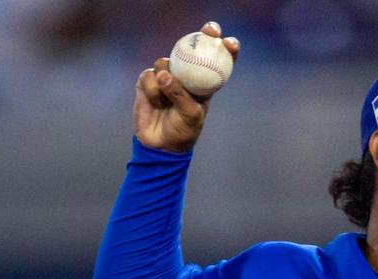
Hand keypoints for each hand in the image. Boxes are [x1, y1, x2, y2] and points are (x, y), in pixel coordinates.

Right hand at [133, 21, 239, 152]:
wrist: (161, 144)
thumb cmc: (184, 132)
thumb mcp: (190, 115)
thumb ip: (180, 95)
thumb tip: (164, 74)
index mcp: (204, 82)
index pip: (218, 61)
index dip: (226, 48)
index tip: (230, 42)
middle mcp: (186, 75)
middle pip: (192, 49)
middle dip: (200, 37)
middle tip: (205, 34)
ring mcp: (166, 77)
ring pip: (164, 62)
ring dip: (165, 76)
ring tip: (166, 97)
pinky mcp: (148, 82)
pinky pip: (148, 76)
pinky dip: (152, 89)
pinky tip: (156, 102)